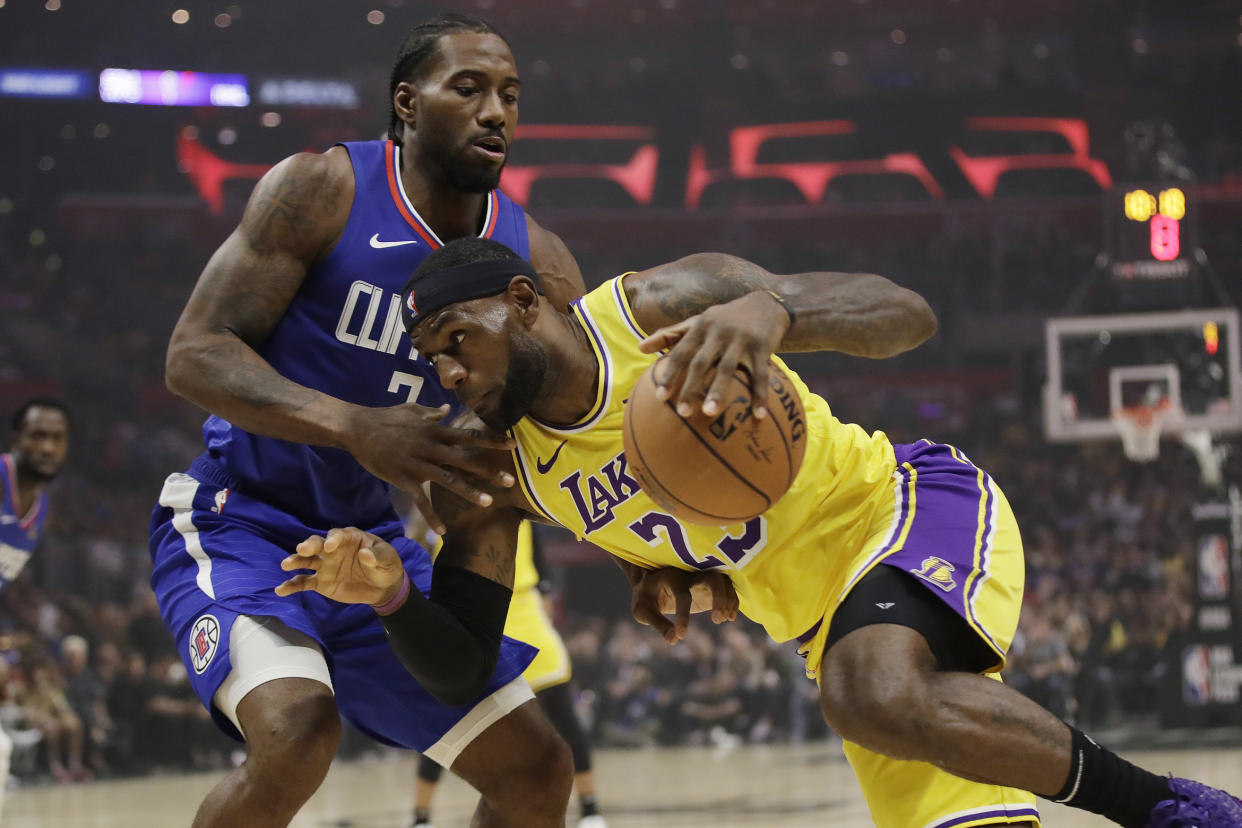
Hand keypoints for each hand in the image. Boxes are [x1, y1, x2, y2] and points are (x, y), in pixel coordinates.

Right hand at [275, 527, 404, 605]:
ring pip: (306, 561)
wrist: (383, 588)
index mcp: (349, 539)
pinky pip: (303, 582)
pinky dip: (292, 585)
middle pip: (317, 544)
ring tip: (286, 564)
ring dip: (296, 561)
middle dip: (309, 545)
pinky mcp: (321, 582)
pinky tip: (281, 590)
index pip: (338, 535)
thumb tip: (365, 554)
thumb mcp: (388, 559)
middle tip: (303, 549)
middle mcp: (333, 550)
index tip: (330, 546)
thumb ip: (378, 556)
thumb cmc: (386, 566)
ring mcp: (325, 565)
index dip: (333, 539)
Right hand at [342, 403, 514, 534]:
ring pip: (448, 480)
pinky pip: (420, 501)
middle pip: (465, 459)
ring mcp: (417, 464)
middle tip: (511, 481)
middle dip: (489, 470)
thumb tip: (448, 408)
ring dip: (469, 491)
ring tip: (488, 502)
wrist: (356, 428)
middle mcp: (430, 447)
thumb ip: (433, 412)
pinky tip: (443, 531)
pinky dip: (431, 516)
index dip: (492, 440)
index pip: (470, 436)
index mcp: (435, 431)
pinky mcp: (403, 479)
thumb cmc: (385, 417)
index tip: (512, 445)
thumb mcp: (412, 410)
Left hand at [630, 568, 739, 644]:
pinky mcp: (708, 585)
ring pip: (724, 581)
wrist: (650, 580)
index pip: (682, 594)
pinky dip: (732, 601)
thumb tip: (674, 640)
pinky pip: (727, 588)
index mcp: (669, 577)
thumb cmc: (645, 596)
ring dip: (729, 600)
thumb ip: (658, 624)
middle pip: (713, 577)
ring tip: (724, 620)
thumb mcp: (643, 611)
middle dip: (720, 597)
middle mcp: (689, 573)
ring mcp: (701, 578)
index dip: (683, 616)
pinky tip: (729, 618)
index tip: (681, 635)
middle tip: (717, 620)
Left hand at [638, 291, 789, 419]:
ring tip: (709, 413)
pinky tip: (757, 416)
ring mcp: (741, 340)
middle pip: (701, 363)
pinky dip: (760, 395)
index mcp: (700, 327)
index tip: (660, 397)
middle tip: (682, 413)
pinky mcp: (763, 347)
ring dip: (718, 392)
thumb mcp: (697, 321)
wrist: (765, 304)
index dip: (670, 374)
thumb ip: (670, 334)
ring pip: (728, 369)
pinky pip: (761, 375)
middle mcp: (718, 333)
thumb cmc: (724, 319)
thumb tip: (640, 347)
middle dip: (690, 387)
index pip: (681, 353)